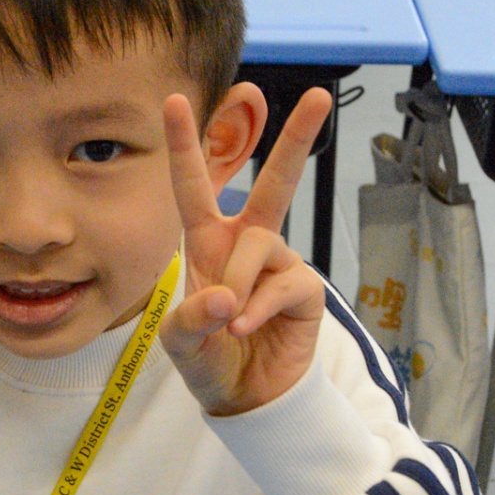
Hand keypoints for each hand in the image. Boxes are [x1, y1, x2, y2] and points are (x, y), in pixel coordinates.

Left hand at [159, 86, 332, 415]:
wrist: (245, 399)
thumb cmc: (207, 359)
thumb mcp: (181, 342)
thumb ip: (191, 319)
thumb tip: (226, 298)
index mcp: (208, 242)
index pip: (194, 187)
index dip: (186, 145)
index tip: (176, 99)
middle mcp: (246, 244)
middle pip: (274, 183)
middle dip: (297, 138)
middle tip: (319, 95)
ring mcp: (279, 265)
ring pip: (259, 244)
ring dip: (237, 282)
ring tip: (228, 322)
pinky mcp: (303, 291)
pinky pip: (282, 284)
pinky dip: (258, 309)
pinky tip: (244, 328)